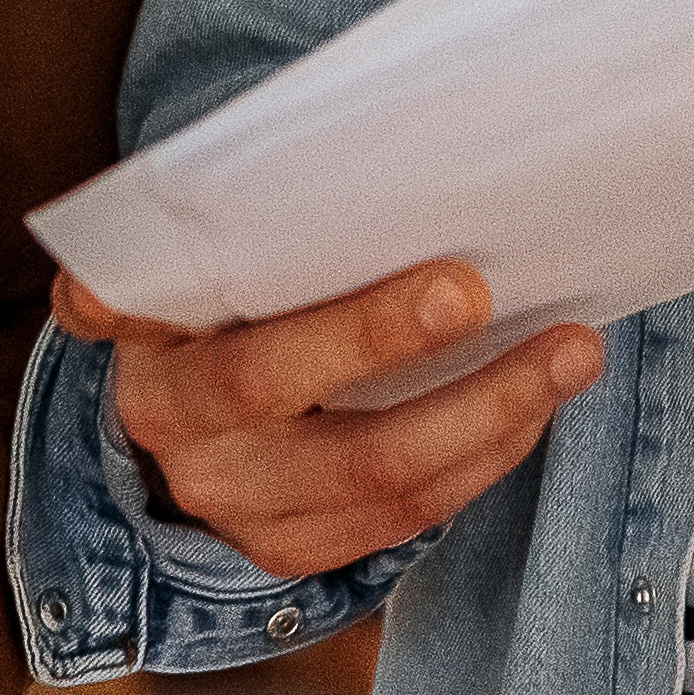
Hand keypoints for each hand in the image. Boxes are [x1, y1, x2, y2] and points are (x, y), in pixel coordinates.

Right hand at [56, 260, 595, 584]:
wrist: (200, 428)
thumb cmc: (236, 306)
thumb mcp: (216, 257)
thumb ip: (244, 214)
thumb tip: (356, 144)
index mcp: (138, 330)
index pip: (122, 302)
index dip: (137, 289)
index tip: (215, 257)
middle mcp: (167, 423)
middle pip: (263, 384)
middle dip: (375, 337)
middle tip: (473, 289)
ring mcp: (228, 500)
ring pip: (363, 474)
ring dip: (482, 411)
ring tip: (570, 352)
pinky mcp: (288, 550)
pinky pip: (399, 520)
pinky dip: (479, 459)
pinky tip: (533, 408)